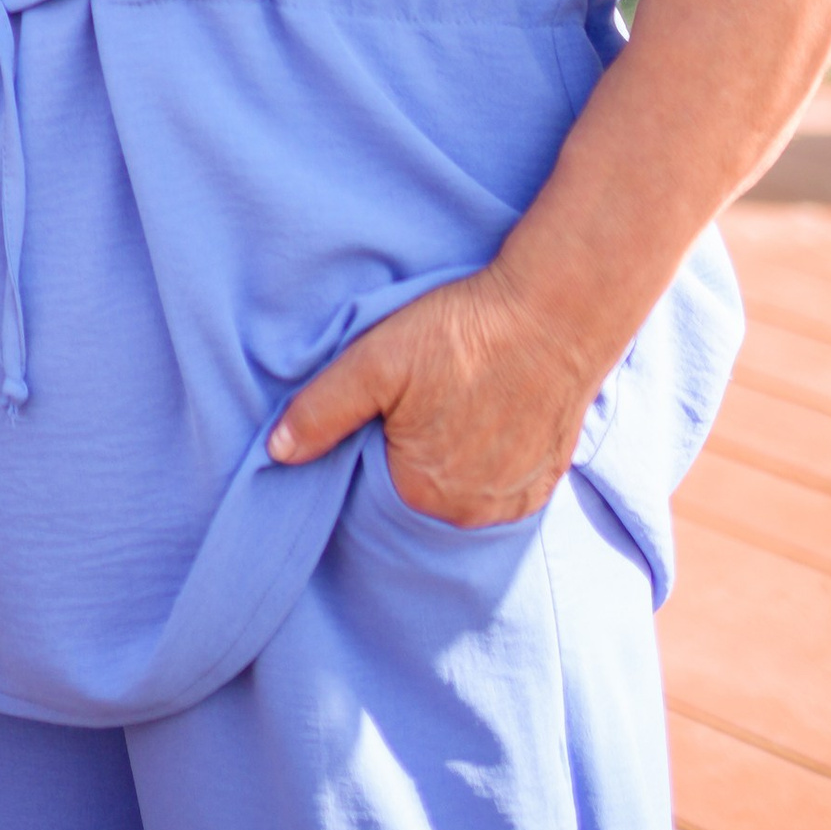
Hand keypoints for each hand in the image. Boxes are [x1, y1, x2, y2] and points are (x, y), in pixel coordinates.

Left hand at [266, 261, 597, 527]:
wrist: (555, 313)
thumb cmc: (462, 334)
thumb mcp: (375, 361)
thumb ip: (320, 411)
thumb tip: (274, 453)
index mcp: (421, 495)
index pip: (371, 483)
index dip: (370, 441)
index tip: (385, 403)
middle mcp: (471, 516)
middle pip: (418, 491)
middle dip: (411, 453)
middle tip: (423, 397)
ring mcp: (514, 503)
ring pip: (460, 491)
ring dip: (452, 459)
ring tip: (456, 403)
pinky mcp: (546, 483)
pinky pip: (500, 487)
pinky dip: (489, 460)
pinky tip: (487, 417)